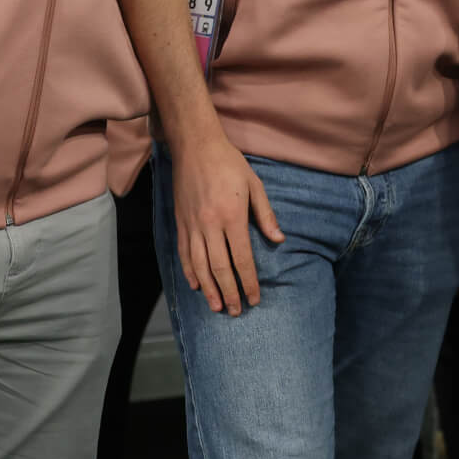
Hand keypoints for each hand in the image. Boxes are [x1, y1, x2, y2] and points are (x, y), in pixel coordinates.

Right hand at [170, 132, 284, 316]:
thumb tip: (279, 240)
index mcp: (232, 217)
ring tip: (218, 306)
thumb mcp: (255, 185)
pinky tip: (196, 285)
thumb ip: (265, 215)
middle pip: (219, 268)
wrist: (195, 147)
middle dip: (229, 292)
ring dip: (209, 289)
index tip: (255, 298)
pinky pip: (184, 254)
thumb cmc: (230, 164)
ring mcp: (192, 226)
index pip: (241, 258)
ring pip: (199, 266)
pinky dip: (189, 272)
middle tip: (237, 311)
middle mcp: (210, 225)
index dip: (249, 281)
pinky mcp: (180, 223)